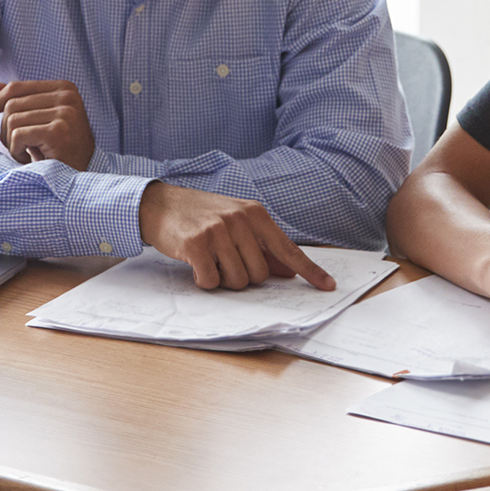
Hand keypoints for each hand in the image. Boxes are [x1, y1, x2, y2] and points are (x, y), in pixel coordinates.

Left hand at [0, 80, 94, 170]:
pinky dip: (17, 151)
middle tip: (14, 147)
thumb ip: (20, 101)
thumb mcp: (41, 120)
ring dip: (12, 143)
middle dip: (4, 129)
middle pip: (11, 104)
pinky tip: (30, 159)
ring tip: (27, 153)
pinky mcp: (58, 131)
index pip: (16, 87)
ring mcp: (64, 112)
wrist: (83, 176)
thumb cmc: (60, 148)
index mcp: (63, 88)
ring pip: (12, 120)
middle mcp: (66, 95)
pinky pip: (18, 135)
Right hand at [137, 183, 335, 291]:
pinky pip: (211, 281)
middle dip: (243, 276)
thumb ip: (262, 246)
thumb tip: (288, 271)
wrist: (161, 204)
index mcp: (255, 214)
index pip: (288, 248)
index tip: (328, 286)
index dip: (309, 270)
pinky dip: (204, 280)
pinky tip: (195, 263)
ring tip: (210, 259)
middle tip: (224, 260)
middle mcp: (240, 220)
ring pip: (237, 281)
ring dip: (222, 279)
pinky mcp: (197, 244)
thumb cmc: (202, 215)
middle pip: (260, 274)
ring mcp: (218, 231)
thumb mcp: (236, 223)